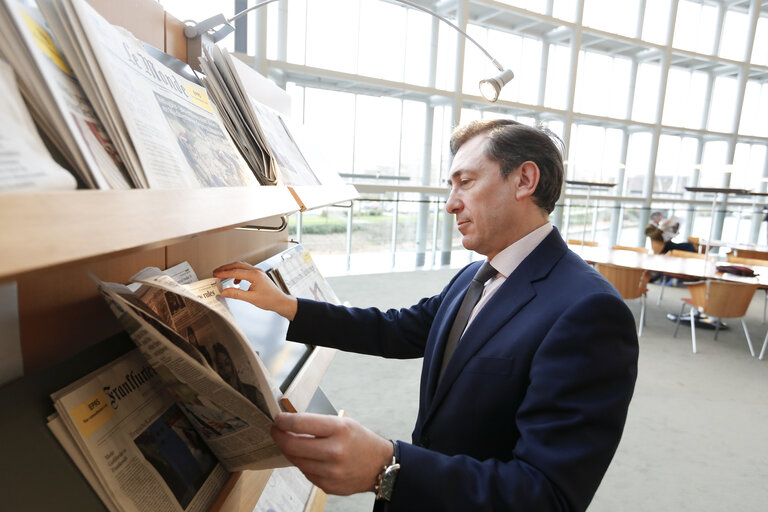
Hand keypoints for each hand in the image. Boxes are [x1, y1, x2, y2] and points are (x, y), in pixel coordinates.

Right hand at [212, 261, 297, 319]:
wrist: (280, 301)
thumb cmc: (270, 300)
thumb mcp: (251, 298)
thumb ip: (236, 294)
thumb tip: (225, 292)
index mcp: (255, 275)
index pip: (235, 272)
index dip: (224, 273)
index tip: (216, 274)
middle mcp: (256, 271)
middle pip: (237, 266)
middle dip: (226, 268)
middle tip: (216, 272)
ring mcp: (258, 272)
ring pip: (241, 267)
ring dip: (231, 270)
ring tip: (223, 275)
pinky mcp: (258, 276)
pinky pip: (246, 271)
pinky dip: (238, 274)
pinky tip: (236, 281)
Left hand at [270, 412, 393, 495]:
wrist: (380, 465)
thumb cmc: (360, 440)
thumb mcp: (344, 423)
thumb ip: (318, 423)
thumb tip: (290, 423)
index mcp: (339, 430)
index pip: (300, 423)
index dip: (283, 421)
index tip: (277, 419)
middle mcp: (334, 451)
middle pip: (292, 445)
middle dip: (279, 436)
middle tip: (276, 430)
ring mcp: (330, 472)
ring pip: (296, 461)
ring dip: (288, 450)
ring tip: (290, 442)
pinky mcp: (327, 486)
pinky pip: (305, 472)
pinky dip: (302, 463)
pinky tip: (307, 456)